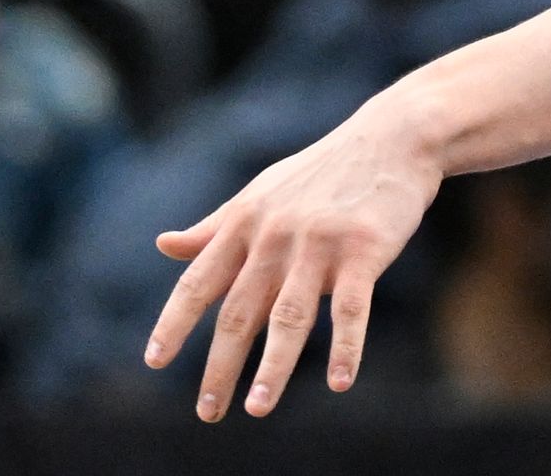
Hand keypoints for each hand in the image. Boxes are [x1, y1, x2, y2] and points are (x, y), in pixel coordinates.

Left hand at [144, 111, 444, 418]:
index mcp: (244, 224)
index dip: (173, 324)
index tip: (155, 362)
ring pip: (290, 317)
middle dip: (220, 367)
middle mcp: (275, 236)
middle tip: (208, 413)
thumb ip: (214, 227)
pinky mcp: (365, 250)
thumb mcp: (261, 194)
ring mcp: (321, 244)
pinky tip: (341, 382)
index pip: (197, 283)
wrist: (395, 137)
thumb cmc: (323, 171)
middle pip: (239, 313)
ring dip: (273, 367)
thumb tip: (162, 245)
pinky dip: (346, 347)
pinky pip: (351, 308)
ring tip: (258, 408)